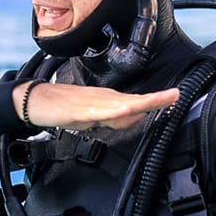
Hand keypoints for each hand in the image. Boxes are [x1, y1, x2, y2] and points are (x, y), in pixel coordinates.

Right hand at [13, 82, 178, 129]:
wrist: (38, 101)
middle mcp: (105, 99)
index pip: (137, 102)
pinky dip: (118, 110)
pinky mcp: (82, 110)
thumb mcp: (93, 117)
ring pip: (124, 103)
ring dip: (144, 101)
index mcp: (109, 101)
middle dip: (157, 99)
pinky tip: (128, 109)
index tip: (174, 98)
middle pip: (135, 100)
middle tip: (176, 95)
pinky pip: (103, 112)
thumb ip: (113, 119)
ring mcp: (95, 103)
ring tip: (161, 99)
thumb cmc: (64, 108)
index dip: (156, 101)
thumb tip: (134, 118)